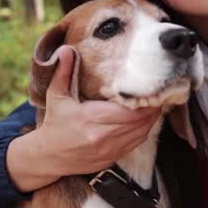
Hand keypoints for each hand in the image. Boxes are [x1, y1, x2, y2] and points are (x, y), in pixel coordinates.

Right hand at [6, 46, 160, 191]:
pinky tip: (146, 118)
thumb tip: (66, 50)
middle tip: (158, 91)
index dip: (143, 100)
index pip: (128, 110)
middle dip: (151, 107)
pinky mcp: (113, 158)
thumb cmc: (55, 123)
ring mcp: (109, 149)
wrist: (49, 158)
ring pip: (142, 132)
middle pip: (139, 121)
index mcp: (90, 118)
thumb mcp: (56, 96)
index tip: (150, 86)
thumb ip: (63, 72)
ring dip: (151, 118)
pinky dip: (144, 130)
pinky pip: (137, 143)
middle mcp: (102, 136)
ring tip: (155, 102)